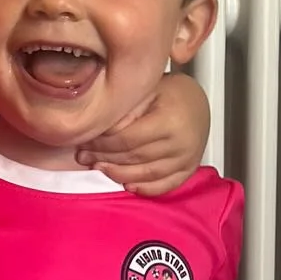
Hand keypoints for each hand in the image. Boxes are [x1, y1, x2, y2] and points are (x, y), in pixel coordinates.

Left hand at [77, 72, 209, 195]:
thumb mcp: (147, 91)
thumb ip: (125, 111)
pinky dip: (144, 188)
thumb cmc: (169, 93)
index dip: (102, 144)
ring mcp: (187, 159)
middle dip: (104, 159)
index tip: (85, 142)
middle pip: (134, 158)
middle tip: (83, 157)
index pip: (127, 139)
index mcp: (170, 120)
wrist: (197, 101)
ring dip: (118, 175)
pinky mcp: (189, 169)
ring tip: (98, 169)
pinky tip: (126, 185)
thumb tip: (100, 132)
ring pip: (146, 174)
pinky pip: (165, 186)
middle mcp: (181, 143)